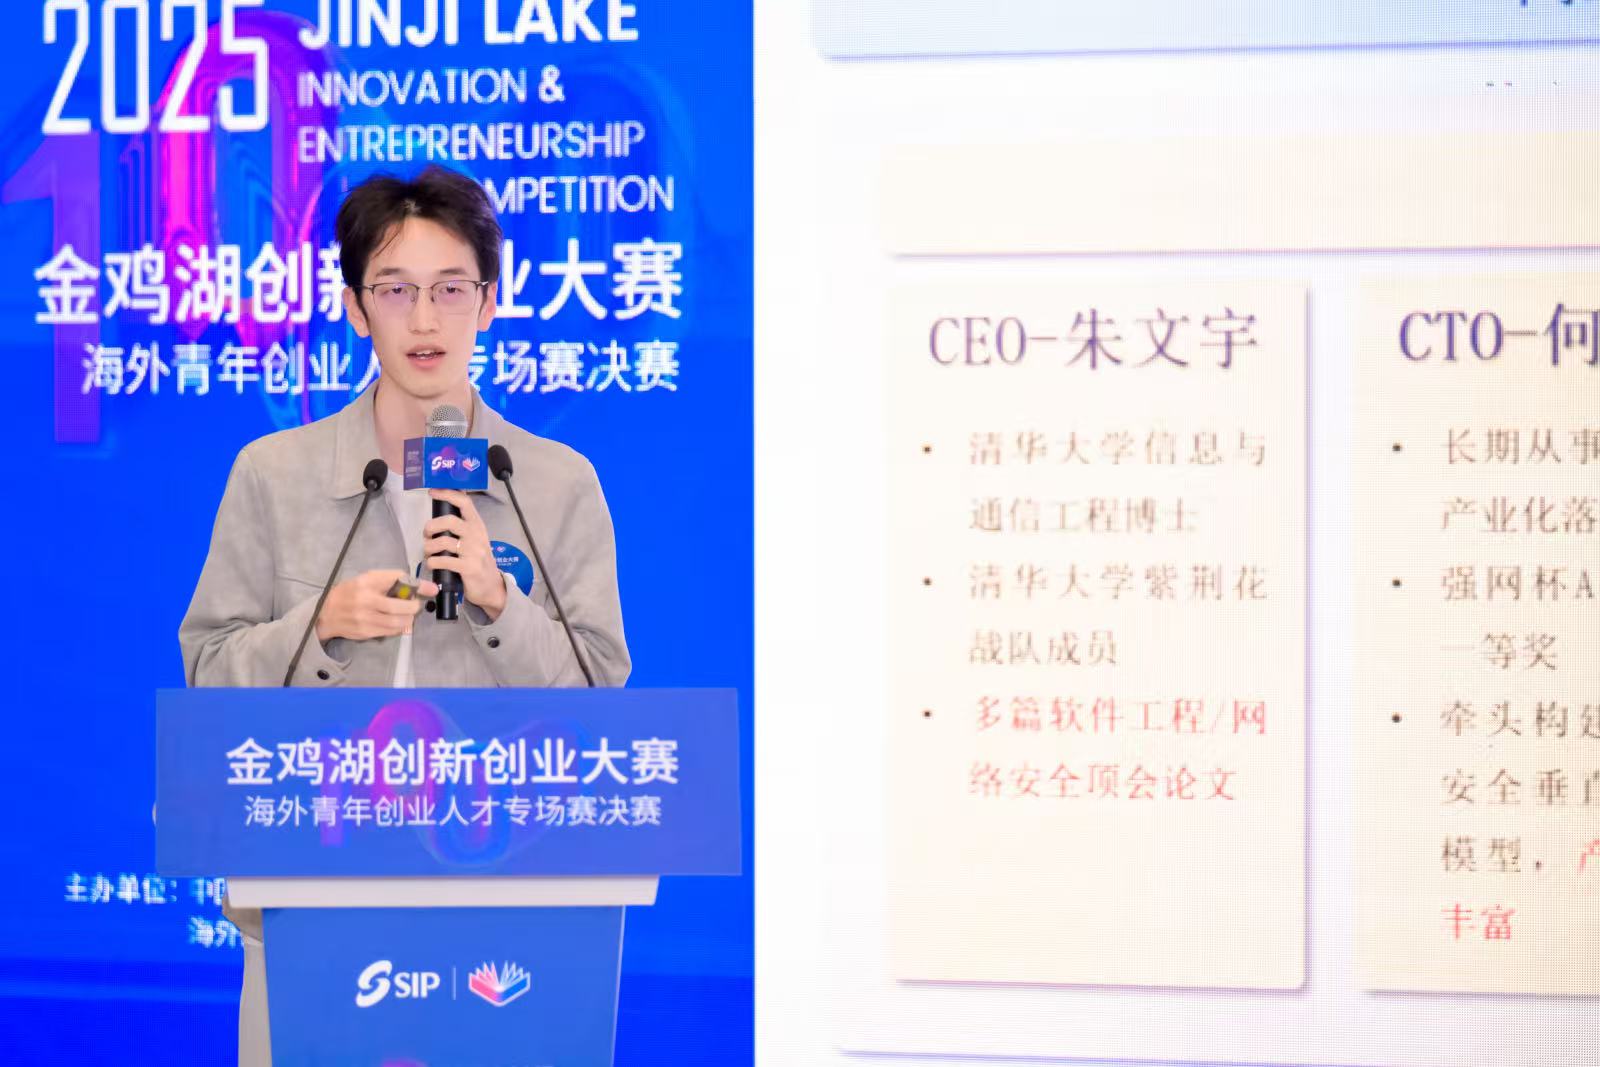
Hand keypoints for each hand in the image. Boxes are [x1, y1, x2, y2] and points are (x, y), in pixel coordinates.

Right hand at [315, 569, 439, 641]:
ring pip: (398, 621)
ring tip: (407, 614)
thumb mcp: (367, 580)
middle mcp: (366, 599)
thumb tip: (421, 585)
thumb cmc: (351, 592)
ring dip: (409, 619)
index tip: (432, 589)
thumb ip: (391, 580)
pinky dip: (400, 627)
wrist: (326, 613)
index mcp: (367, 581)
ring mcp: (365, 618)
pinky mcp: (366, 632)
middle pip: (401, 606)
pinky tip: (397, 622)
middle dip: (414, 606)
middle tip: (415, 605)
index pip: (398, 579)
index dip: (418, 585)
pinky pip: (391, 631)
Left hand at [423, 489, 506, 620]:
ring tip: (428, 552)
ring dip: (429, 547)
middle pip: (449, 521)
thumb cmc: (478, 561)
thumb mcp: (474, 540)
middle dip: (431, 526)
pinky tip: (433, 564)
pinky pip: (443, 561)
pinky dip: (432, 562)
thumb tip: (438, 518)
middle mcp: (477, 535)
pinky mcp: (468, 568)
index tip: (432, 492)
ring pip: (443, 542)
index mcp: (477, 525)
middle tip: (427, 534)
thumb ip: (461, 528)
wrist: (491, 587)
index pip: (464, 502)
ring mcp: (474, 552)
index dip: (447, 494)